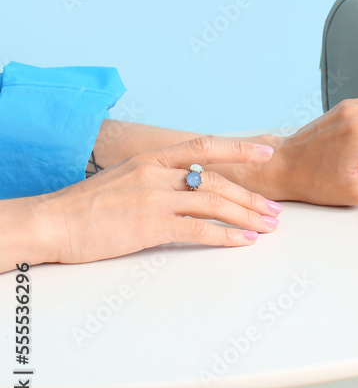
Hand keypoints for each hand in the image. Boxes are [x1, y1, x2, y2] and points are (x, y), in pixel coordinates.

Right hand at [1, 136, 282, 270]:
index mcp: (152, 157)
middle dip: (251, 196)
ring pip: (214, 203)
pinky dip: (226, 236)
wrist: (52, 222)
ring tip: (268, 226)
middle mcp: (157, 173)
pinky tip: (243, 242)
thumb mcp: (124, 178)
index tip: (266, 150)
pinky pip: (199, 229)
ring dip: (246, 216)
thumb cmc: (85, 206)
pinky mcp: (150, 225)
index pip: (205, 145)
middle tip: (275, 210)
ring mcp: (154, 197)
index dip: (239, 148)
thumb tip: (186, 186)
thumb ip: (156, 178)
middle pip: (217, 180)